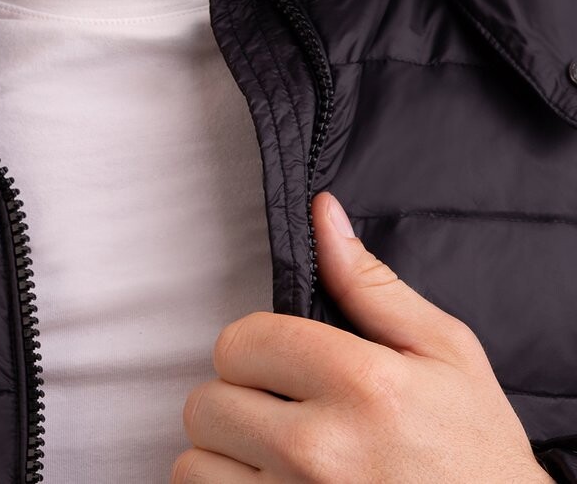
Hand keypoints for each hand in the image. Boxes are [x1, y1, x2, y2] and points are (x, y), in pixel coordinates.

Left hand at [172, 191, 544, 481]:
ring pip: (197, 461)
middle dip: (239, 399)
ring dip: (226, 455)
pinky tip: (269, 483)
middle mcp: (320, 450)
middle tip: (281, 410)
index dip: (258, 347)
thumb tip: (322, 215)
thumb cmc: (475, 449)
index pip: (241, 342)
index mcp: (360, 384)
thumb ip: (369, 283)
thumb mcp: (444, 352)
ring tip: (274, 455)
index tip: (284, 364)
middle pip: (209, 402)